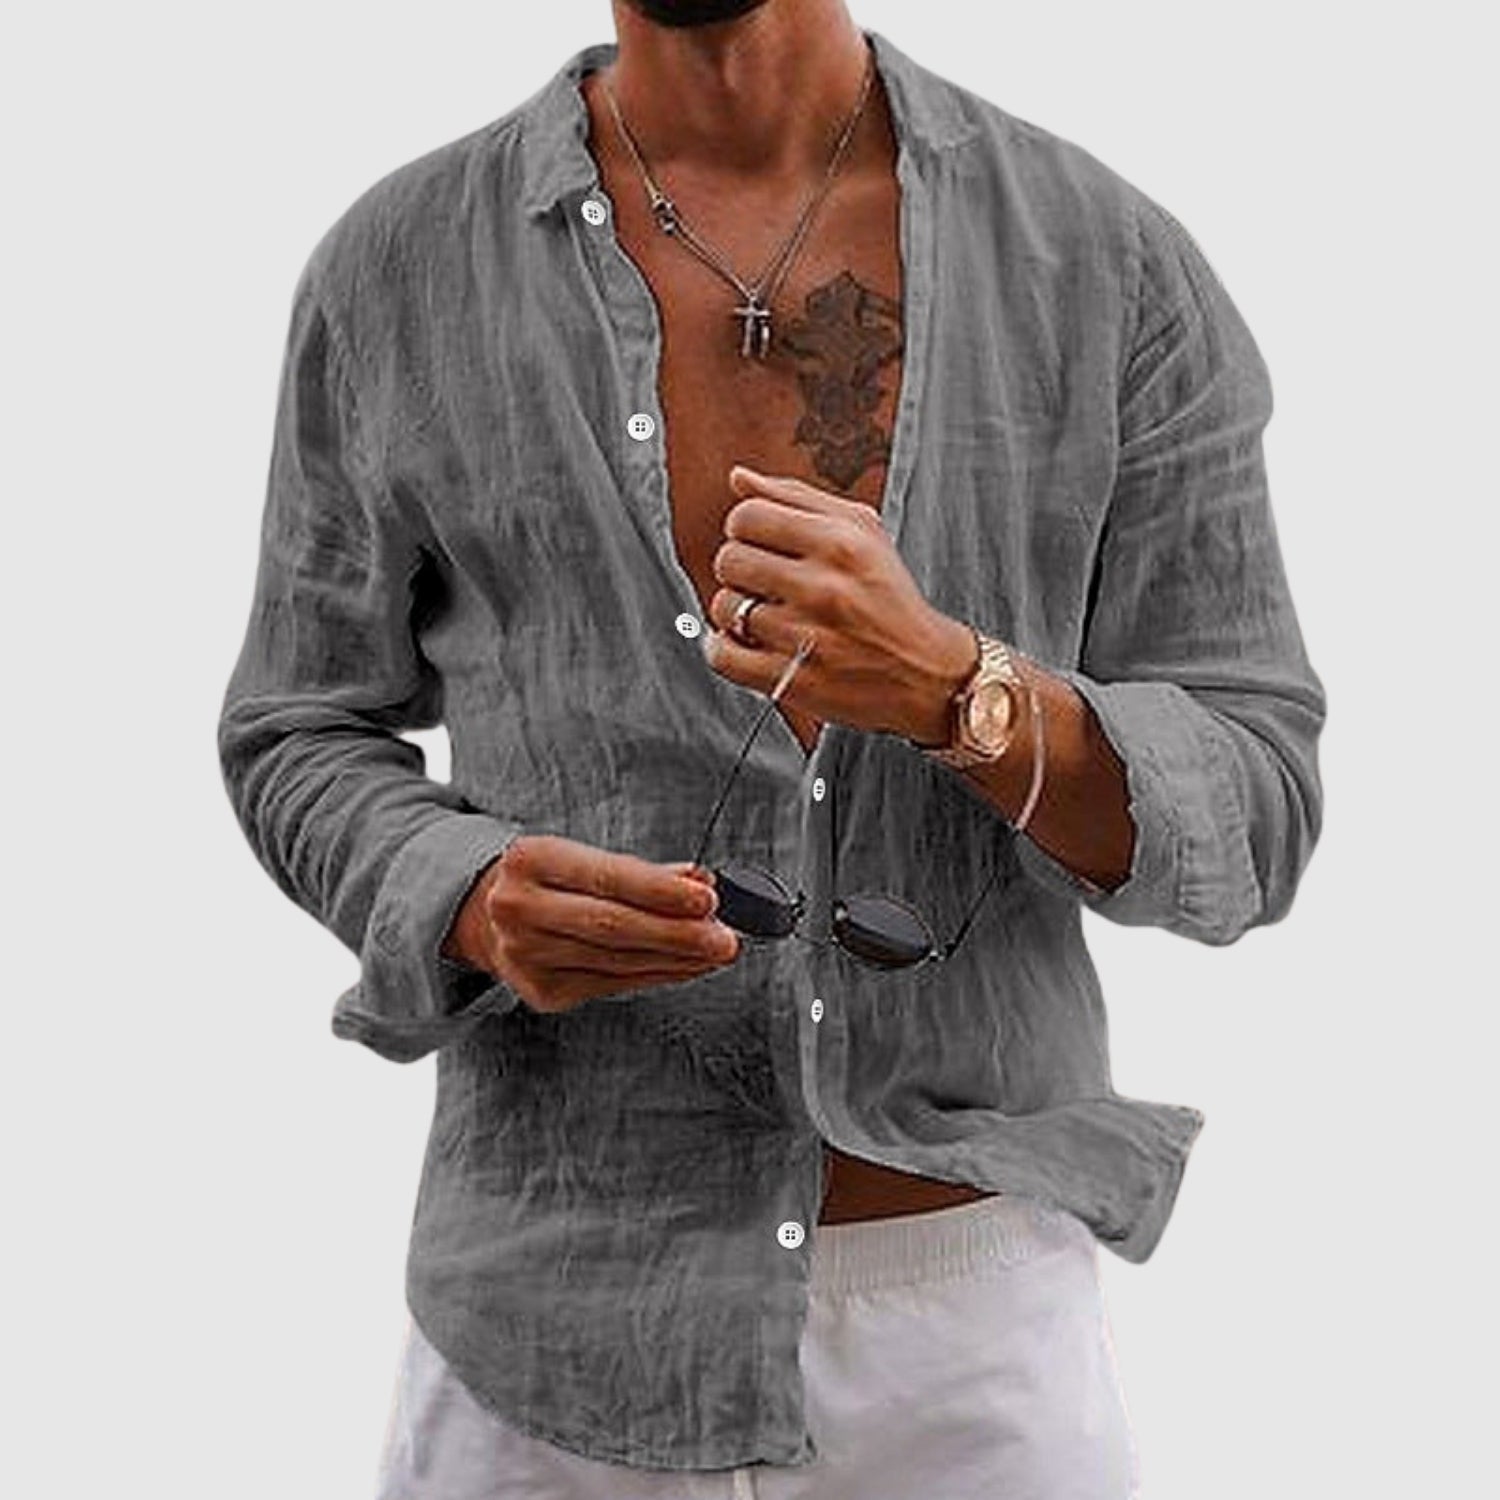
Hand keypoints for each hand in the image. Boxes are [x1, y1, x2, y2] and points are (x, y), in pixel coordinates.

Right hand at [439, 836, 739, 1013]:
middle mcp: (519, 909)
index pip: (606, 877)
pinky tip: (687, 967)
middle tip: (724, 939)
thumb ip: (641, 871)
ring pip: (618, 961)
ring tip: (715, 952)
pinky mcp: (541, 992)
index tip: (707, 898)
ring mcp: (525, 956)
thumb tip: (700, 880)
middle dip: (678, 934)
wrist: (483, 914)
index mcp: (530, 860)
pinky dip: (657, 975)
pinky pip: (613, 984)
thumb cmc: (547, 879)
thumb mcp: (581, 857)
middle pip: (613, 926)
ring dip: (676, 959)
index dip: (661, 891)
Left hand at [703, 464, 976, 744]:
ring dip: (737, 611)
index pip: (748, 515)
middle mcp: (823, 588)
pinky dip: (723, 648)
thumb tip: (739, 478)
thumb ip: (797, 498)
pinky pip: (723, 655)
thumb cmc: (890, 598)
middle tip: (764, 580)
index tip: (759, 542)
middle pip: (730, 559)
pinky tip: (746, 643)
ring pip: (726, 607)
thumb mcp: (862, 532)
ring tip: (766, 614)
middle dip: (740, 568)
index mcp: (840, 543)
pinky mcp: (793, 681)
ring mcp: (807, 637)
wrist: (926, 671)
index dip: (744, 527)